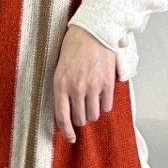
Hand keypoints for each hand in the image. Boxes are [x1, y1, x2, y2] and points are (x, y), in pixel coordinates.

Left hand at [52, 25, 115, 143]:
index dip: (66, 131)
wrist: (93, 29)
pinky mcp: (107, 83)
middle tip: (82, 112)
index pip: (62, 116)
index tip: (71, 138)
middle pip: (80, 118)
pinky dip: (105, 105)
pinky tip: (103, 97)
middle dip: (81, 119)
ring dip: (93, 112)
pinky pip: (107, 105)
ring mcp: (92, 86)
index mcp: (60, 83)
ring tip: (93, 103)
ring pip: (94, 114)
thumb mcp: (60, 66)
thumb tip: (66, 108)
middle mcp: (76, 87)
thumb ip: (62, 87)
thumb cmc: (75, 44)